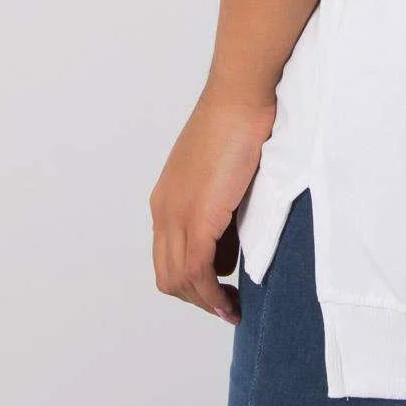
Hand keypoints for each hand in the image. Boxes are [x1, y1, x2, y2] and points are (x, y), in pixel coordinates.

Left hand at [150, 88, 276, 325]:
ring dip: (205, 301)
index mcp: (167, 198)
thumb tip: (229, 241)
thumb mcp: (224, 172)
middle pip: (168, 274)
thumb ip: (221, 206)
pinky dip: (211, 294)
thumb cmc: (241, 121)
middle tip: (227, 305)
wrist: (239, 96)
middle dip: (196, 297)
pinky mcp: (197, 218)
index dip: (192, 279)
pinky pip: (197, 271)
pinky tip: (230, 300)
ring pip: (178, 279)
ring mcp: (176, 215)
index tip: (220, 288)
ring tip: (231, 308)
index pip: (169, 255)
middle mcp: (164, 210)